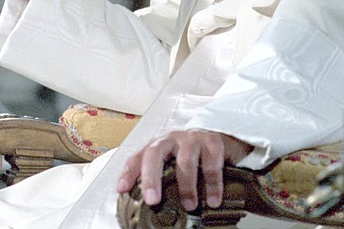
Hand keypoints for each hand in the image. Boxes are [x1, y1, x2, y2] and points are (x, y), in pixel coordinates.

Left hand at [115, 130, 251, 210]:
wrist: (220, 137)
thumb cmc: (191, 154)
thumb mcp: (173, 163)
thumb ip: (161, 178)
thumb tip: (151, 206)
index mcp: (157, 145)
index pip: (138, 157)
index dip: (129, 172)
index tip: (122, 189)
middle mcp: (171, 139)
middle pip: (155, 153)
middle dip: (151, 178)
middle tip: (152, 200)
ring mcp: (192, 138)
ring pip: (185, 160)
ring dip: (187, 186)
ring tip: (190, 206)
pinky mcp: (213, 141)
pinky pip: (211, 163)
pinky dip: (213, 184)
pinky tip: (213, 200)